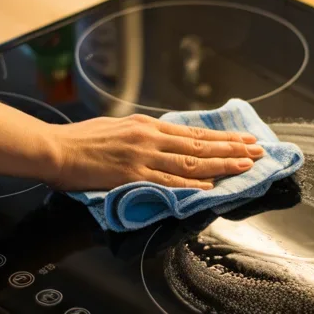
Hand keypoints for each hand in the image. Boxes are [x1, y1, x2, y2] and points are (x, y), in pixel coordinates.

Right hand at [43, 113, 263, 191]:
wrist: (55, 149)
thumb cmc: (81, 140)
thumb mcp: (117, 128)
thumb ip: (142, 136)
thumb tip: (162, 142)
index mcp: (147, 126)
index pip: (193, 133)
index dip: (221, 138)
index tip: (243, 140)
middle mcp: (150, 137)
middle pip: (200, 145)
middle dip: (232, 149)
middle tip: (257, 151)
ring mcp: (143, 156)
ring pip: (191, 162)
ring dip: (221, 165)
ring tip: (245, 166)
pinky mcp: (132, 175)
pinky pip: (167, 182)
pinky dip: (191, 185)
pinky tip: (210, 187)